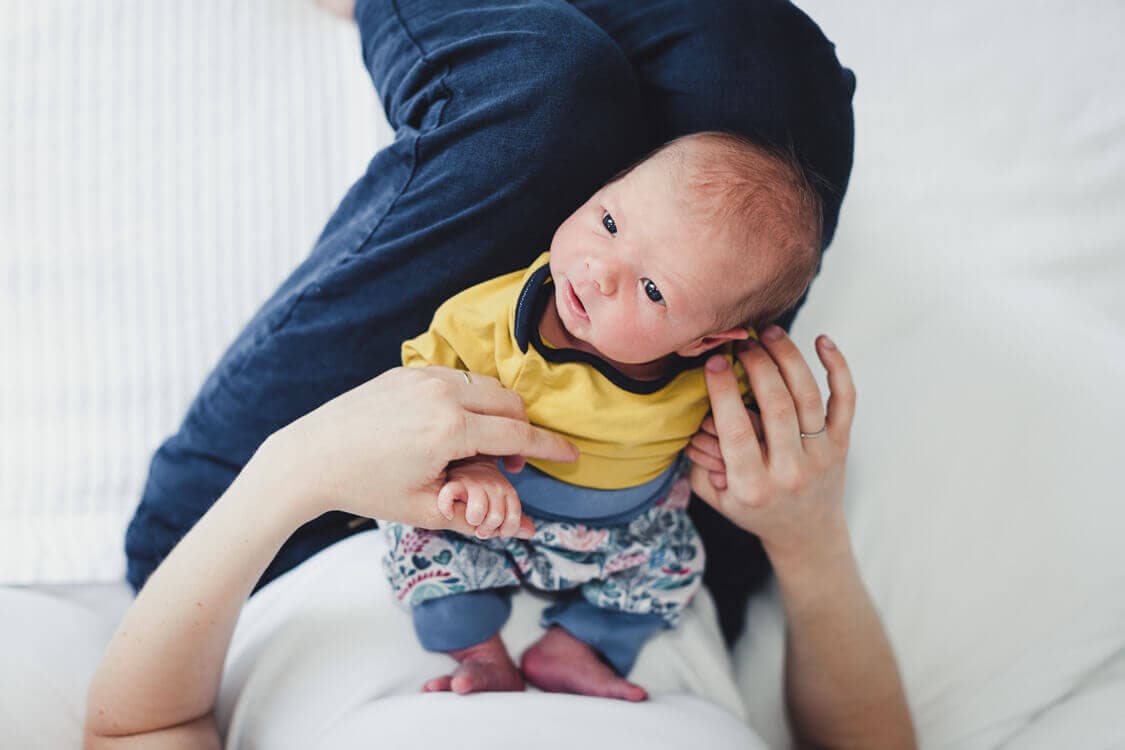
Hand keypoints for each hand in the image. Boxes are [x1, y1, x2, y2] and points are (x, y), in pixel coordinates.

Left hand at [267, 366, 576, 537]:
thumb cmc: (366, 487)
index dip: (551, 447)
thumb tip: (524, 527)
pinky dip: (470, 398)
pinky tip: (453, 424)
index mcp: (451, 431)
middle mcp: (443, 395)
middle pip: (510, 404)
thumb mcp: (425, 509)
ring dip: (497, 412)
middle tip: (510, 463)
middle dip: (522, 431)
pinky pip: (457, 378)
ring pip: (486, 386)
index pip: (519, 436)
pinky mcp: (407, 371)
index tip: (572, 454)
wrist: (312, 456)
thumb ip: (478, 514)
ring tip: (481, 444)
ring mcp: (424, 378)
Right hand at [686, 327, 855, 566]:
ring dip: (788, 357)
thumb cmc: (753, 509)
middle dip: (757, 365)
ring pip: (808, 397)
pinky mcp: (842, 443)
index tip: (714, 361)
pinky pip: (845, 400)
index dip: (723, 392)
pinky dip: (838, 367)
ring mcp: (820, 455)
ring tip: (769, 332)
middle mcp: (790, 471)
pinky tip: (822, 341)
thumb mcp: (715, 497)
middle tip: (741, 341)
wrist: (806, 534)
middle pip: (776, 406)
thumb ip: (699, 460)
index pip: (736, 431)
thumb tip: (696, 413)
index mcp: (753, 486)